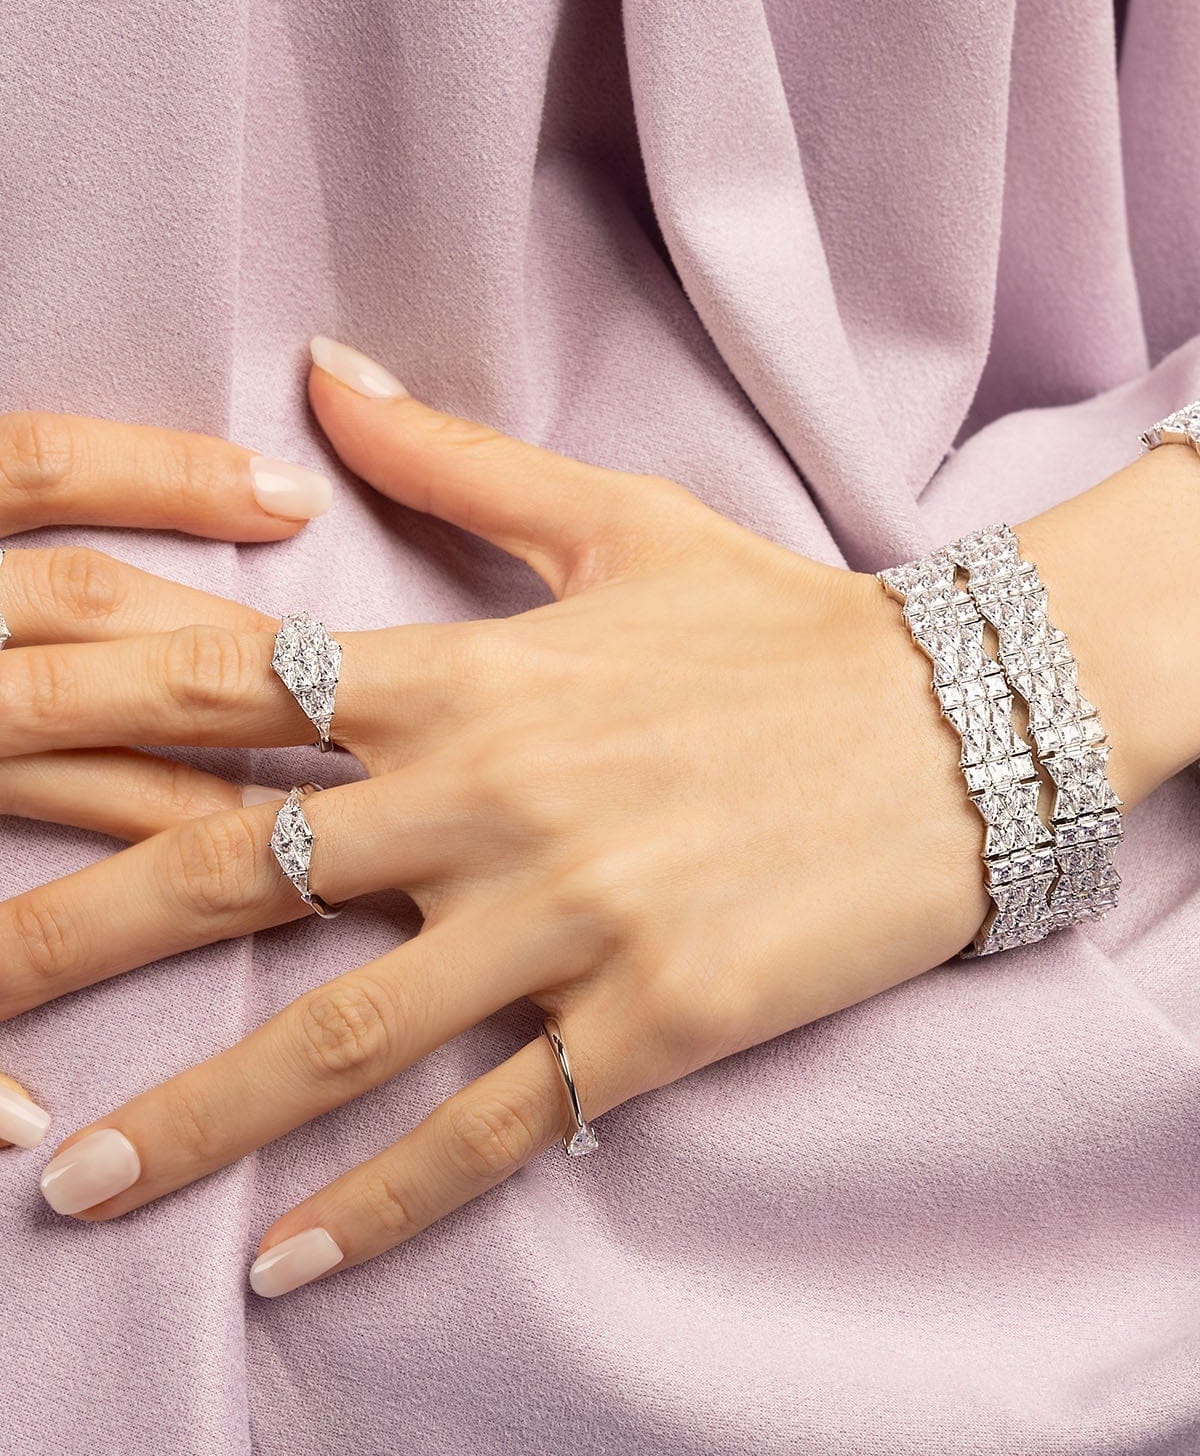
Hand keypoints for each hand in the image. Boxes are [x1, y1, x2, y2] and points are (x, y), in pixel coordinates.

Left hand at [1, 339, 996, 1291]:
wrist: (965, 722)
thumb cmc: (777, 621)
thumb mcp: (616, 525)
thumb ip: (448, 464)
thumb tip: (326, 373)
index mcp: (469, 676)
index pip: (224, 686)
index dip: (67, 709)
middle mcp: (495, 798)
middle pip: (234, 870)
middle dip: (67, 938)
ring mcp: (572, 919)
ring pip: (340, 1033)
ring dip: (194, 1117)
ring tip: (66, 1189)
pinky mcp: (654, 1019)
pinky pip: (492, 1127)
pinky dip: (383, 1201)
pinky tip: (284, 1262)